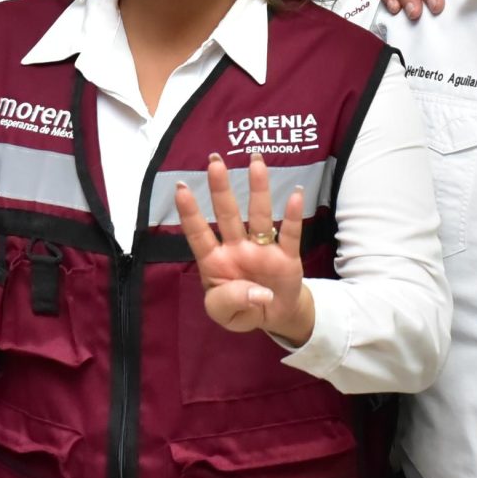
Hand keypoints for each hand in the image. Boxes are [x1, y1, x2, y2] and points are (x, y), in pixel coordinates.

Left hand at [173, 154, 313, 341]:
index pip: (199, 234)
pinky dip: (292, 216)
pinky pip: (290, 234)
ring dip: (257, 189)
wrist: (274, 317)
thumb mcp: (225, 316)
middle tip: (214, 160)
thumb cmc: (241, 309)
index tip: (180, 187)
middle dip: (220, 188)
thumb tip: (256, 293)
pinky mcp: (287, 256)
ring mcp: (262, 249)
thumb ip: (231, 303)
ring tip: (256, 162)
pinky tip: (296, 194)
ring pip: (259, 215)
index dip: (190, 212)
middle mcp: (237, 248)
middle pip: (227, 214)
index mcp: (215, 261)